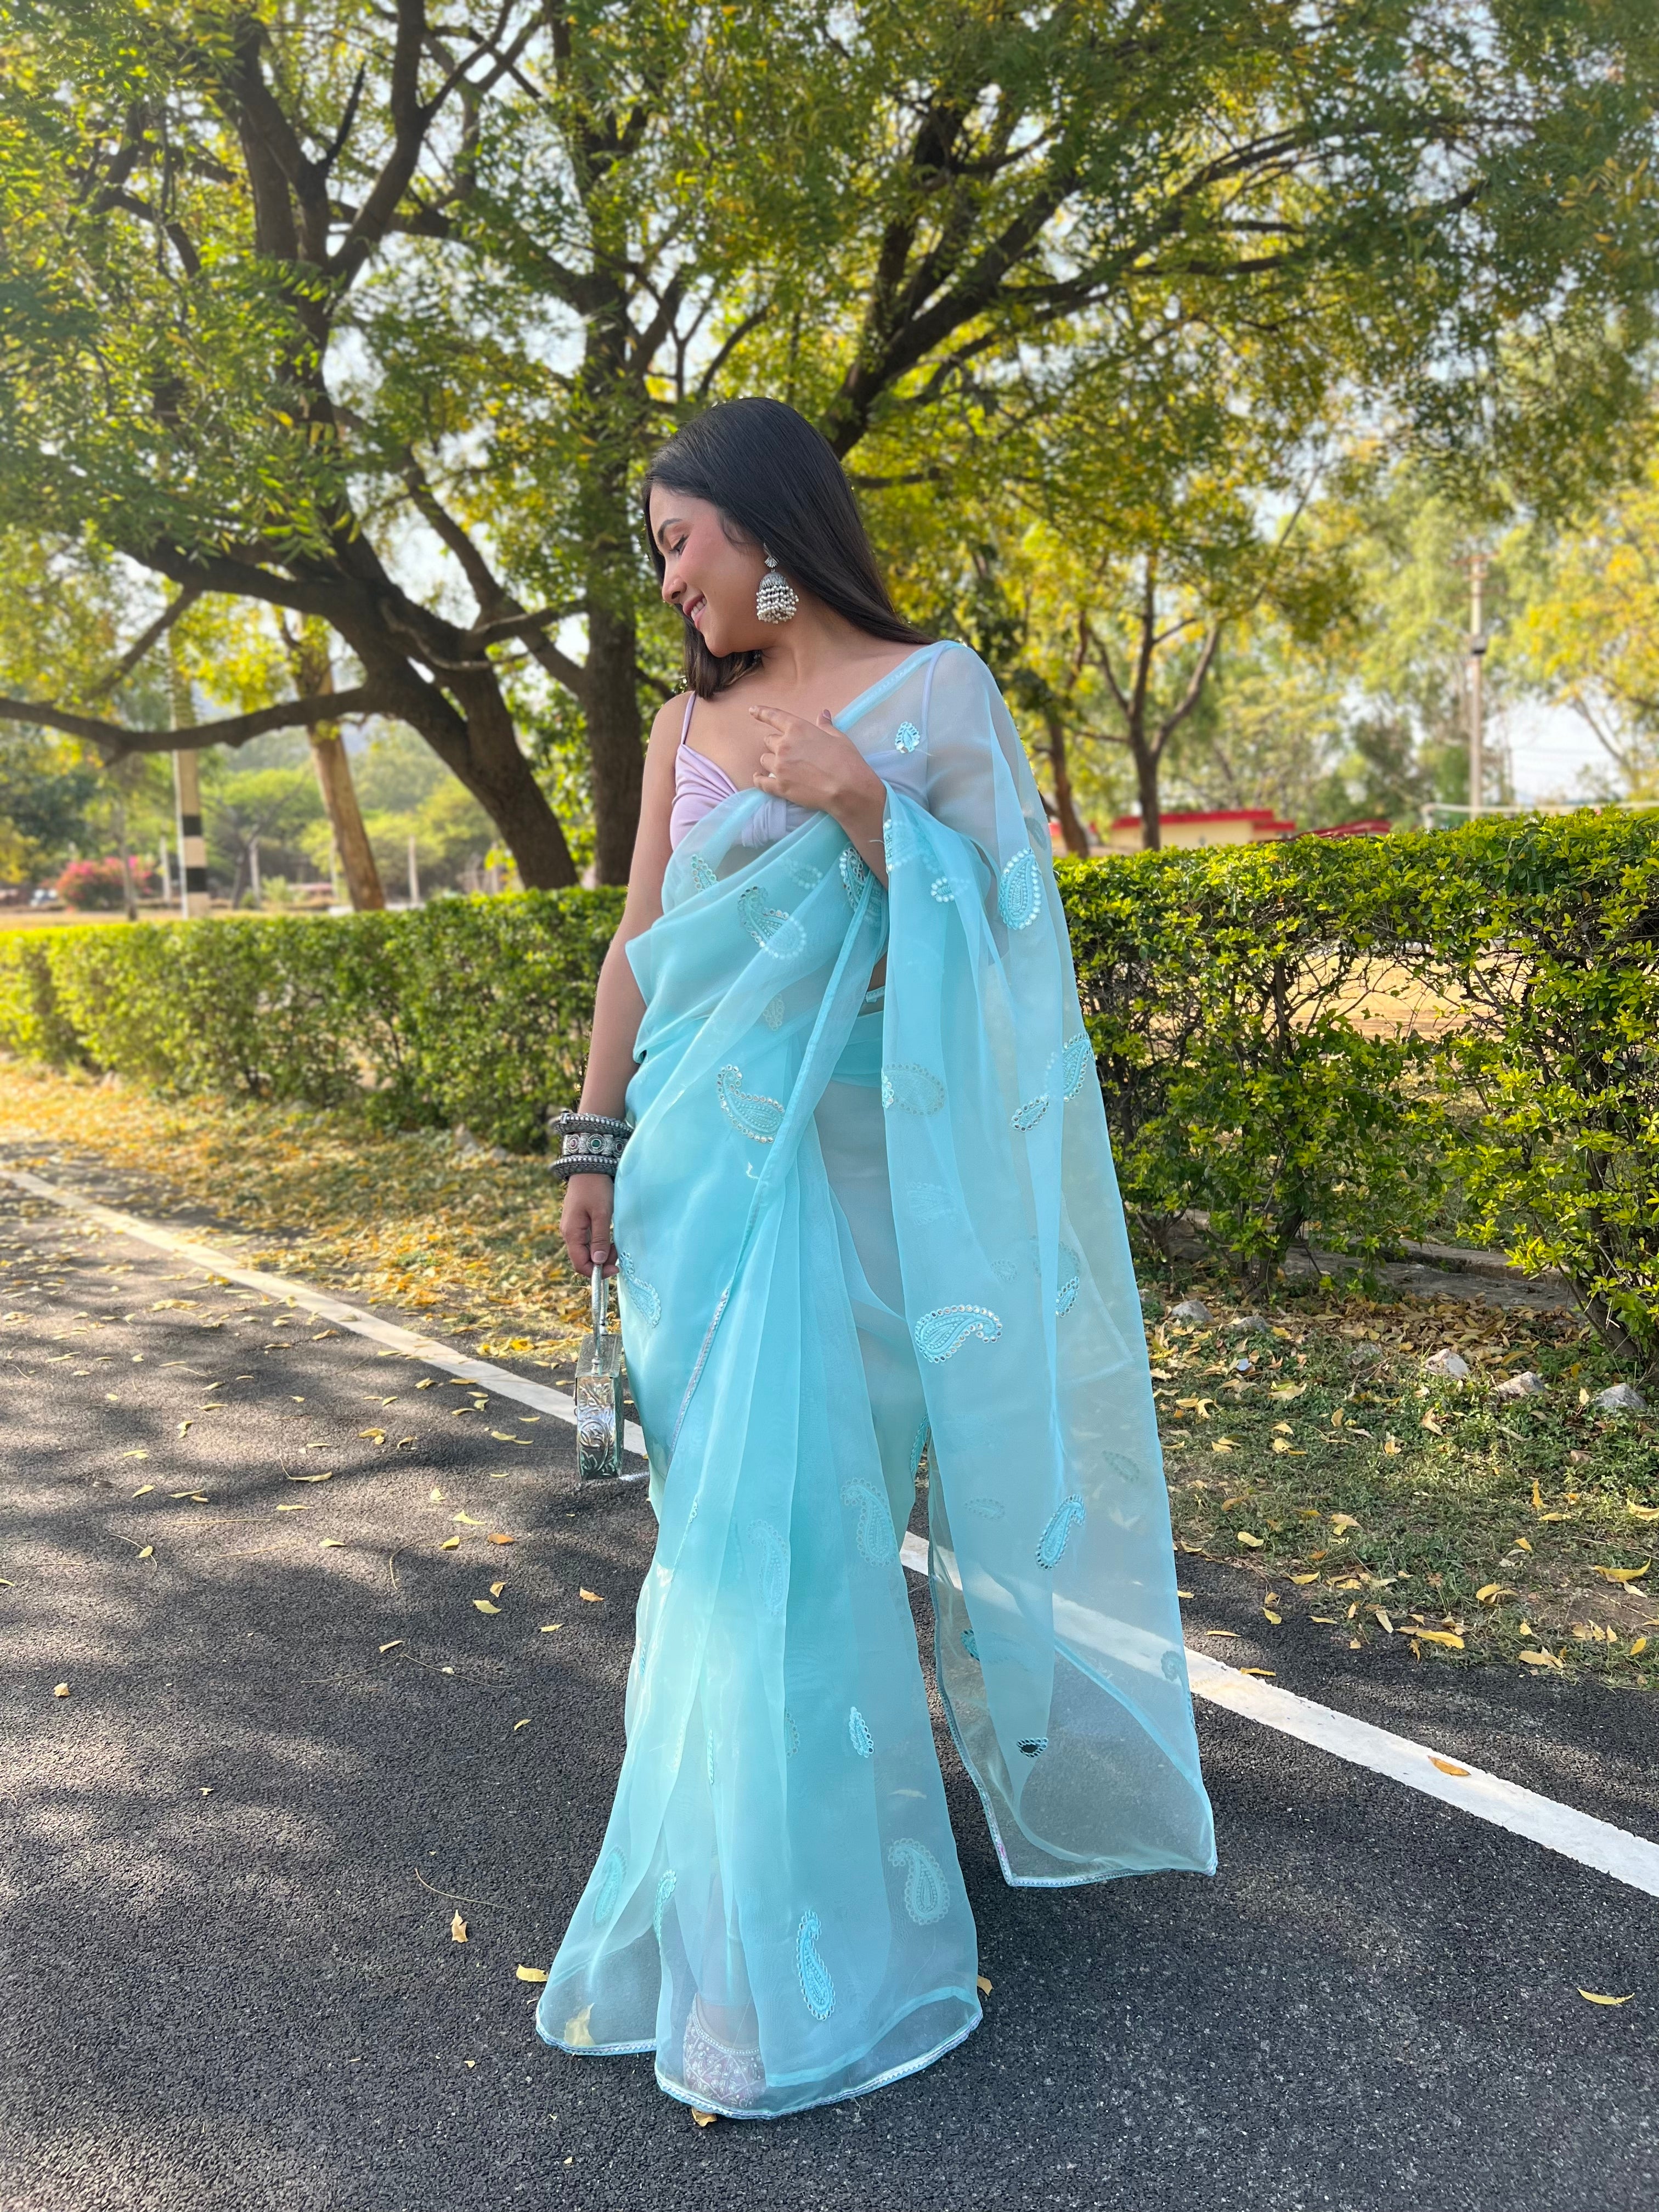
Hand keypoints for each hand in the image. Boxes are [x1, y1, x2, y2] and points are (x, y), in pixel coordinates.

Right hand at [561, 1173, 616, 1279]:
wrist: (589, 1166)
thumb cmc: (595, 1188)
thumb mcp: (601, 1213)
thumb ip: (600, 1239)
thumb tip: (598, 1262)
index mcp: (571, 1233)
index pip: (579, 1264)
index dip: (596, 1271)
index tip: (615, 1269)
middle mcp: (569, 1233)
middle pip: (582, 1259)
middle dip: (601, 1261)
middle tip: (618, 1252)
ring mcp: (573, 1228)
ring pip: (586, 1250)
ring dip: (601, 1252)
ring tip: (615, 1244)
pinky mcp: (578, 1223)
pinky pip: (587, 1241)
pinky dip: (599, 1244)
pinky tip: (609, 1237)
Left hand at [748, 703, 884, 816]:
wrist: (848, 788)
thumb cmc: (846, 760)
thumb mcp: (837, 737)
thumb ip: (825, 725)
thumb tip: (823, 714)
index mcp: (798, 729)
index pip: (774, 717)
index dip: (762, 712)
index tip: (752, 710)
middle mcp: (784, 745)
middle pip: (769, 741)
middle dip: (776, 745)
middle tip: (789, 752)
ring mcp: (780, 767)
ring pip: (764, 760)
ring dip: (771, 761)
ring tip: (782, 767)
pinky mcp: (780, 787)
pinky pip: (761, 782)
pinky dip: (759, 780)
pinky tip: (759, 778)